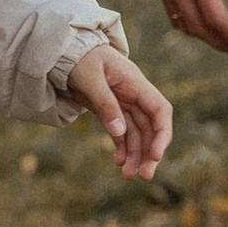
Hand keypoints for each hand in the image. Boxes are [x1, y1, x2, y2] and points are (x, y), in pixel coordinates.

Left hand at [66, 42, 171, 180]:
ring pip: (137, 133)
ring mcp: (123, 103)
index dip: (162, 133)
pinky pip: (122, 132)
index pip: (159, 110)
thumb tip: (119, 131)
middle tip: (144, 176)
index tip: (156, 155)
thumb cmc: (80, 57)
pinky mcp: (111, 110)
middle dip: (150, 152)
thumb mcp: (89, 77)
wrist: (66, 49)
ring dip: (136, 155)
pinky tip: (119, 162)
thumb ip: (104, 104)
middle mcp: (134, 94)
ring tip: (129, 176)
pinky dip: (123, 147)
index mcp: (134, 82)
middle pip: (150, 127)